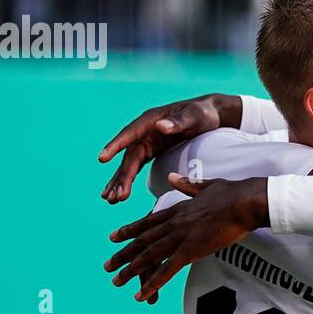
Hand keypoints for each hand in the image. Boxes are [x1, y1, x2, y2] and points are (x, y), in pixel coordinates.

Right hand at [98, 94, 241, 202]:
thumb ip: (179, 121)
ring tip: (110, 200)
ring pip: (129, 164)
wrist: (210, 114)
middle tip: (114, 197)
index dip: (115, 146)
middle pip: (129, 156)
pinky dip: (127, 179)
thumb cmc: (201, 113)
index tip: (102, 159)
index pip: (130, 134)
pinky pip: (136, 166)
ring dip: (120, 182)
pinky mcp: (152, 150)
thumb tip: (160, 126)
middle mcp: (144, 131)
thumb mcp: (194, 116)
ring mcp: (147, 141)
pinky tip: (119, 194)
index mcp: (151, 120)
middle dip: (121, 177)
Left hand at [104, 174, 268, 300]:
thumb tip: (173, 177)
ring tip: (116, 281)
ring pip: (148, 256)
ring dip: (130, 270)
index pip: (147, 222)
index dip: (129, 230)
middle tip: (108, 265)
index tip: (113, 237)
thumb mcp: (206, 185)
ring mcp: (180, 237)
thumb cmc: (232, 193)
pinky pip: (167, 270)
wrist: (245, 201)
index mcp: (178, 209)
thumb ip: (188, 185)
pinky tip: (141, 295)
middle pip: (142, 241)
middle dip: (123, 254)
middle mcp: (174, 223)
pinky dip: (152, 283)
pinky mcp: (191, 250)